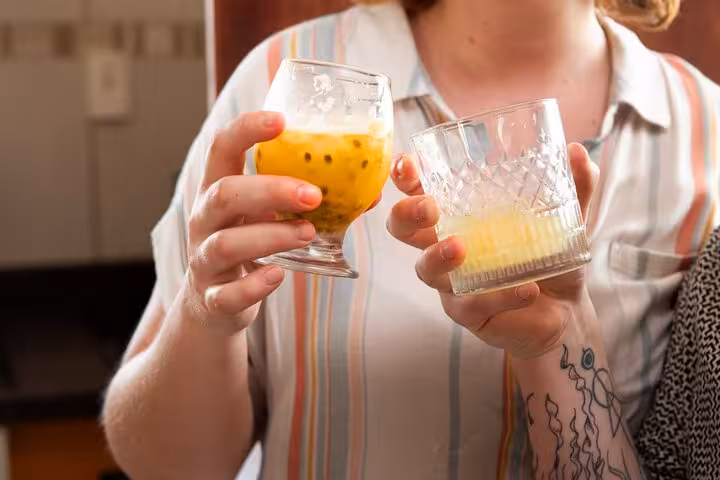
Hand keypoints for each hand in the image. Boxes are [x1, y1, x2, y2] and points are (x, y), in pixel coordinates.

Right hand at [183, 111, 322, 332]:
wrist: (215, 306)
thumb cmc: (249, 248)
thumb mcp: (269, 218)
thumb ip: (307, 203)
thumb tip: (369, 191)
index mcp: (218, 190)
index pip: (222, 148)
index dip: (246, 129)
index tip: (281, 120)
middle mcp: (205, 221)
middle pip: (224, 194)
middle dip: (270, 190)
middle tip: (314, 195)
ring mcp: (204, 260)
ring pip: (226, 243)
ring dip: (271, 236)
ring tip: (308, 233)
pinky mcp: (214, 298)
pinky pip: (228, 293)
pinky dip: (254, 284)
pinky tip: (278, 276)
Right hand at [387, 144, 598, 357]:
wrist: (566, 309)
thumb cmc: (548, 255)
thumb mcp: (565, 218)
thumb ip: (573, 186)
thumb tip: (578, 151)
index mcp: (459, 214)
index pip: (419, 189)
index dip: (405, 177)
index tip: (409, 166)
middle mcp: (444, 244)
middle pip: (401, 228)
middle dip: (406, 215)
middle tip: (431, 209)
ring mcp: (452, 280)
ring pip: (425, 269)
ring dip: (437, 257)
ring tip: (461, 249)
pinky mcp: (468, 312)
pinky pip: (472, 305)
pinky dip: (498, 297)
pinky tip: (526, 289)